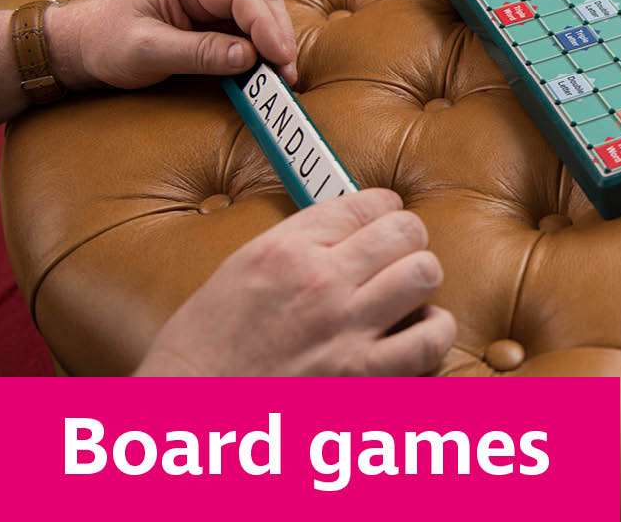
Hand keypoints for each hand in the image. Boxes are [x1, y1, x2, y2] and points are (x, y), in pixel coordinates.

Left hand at [47, 0, 297, 89]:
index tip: (280, 59)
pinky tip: (269, 66)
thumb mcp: (147, 51)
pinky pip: (252, 25)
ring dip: (276, 40)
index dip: (266, 27)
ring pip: (262, 10)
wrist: (86, 46)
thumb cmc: (107, 44)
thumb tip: (248, 58)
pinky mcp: (217, 14)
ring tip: (282, 73)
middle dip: (278, 35)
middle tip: (286, 72)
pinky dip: (265, 46)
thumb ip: (198, 53)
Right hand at [135, 188, 456, 375]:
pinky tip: (417, 332)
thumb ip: (295, 244)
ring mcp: (346, 329)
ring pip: (425, 274)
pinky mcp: (364, 377)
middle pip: (406, 231)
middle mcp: (320, 282)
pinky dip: (433, 331)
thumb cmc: (203, 351)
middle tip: (395, 258)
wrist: (187, 417)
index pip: (365, 203)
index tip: (382, 220)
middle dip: (407, 241)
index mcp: (284, 251)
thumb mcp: (238, 272)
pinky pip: (430, 339)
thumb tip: (345, 227)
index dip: (383, 210)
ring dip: (420, 281)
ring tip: (405, 294)